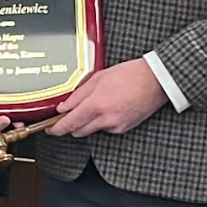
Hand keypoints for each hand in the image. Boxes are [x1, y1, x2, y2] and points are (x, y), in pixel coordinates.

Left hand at [48, 58, 167, 137]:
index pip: (69, 124)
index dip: (56, 129)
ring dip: (86, 123)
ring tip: (94, 105)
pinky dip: (101, 122)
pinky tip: (108, 108)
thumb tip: (63, 107)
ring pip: (92, 130)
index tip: (50, 129)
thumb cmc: (130, 75)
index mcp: (96, 105)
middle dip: (70, 125)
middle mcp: (106, 119)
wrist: (156, 80)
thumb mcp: (98, 78)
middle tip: (68, 114)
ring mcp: (116, 126)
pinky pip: (106, 129)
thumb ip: (78, 95)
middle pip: (78, 131)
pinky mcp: (124, 128)